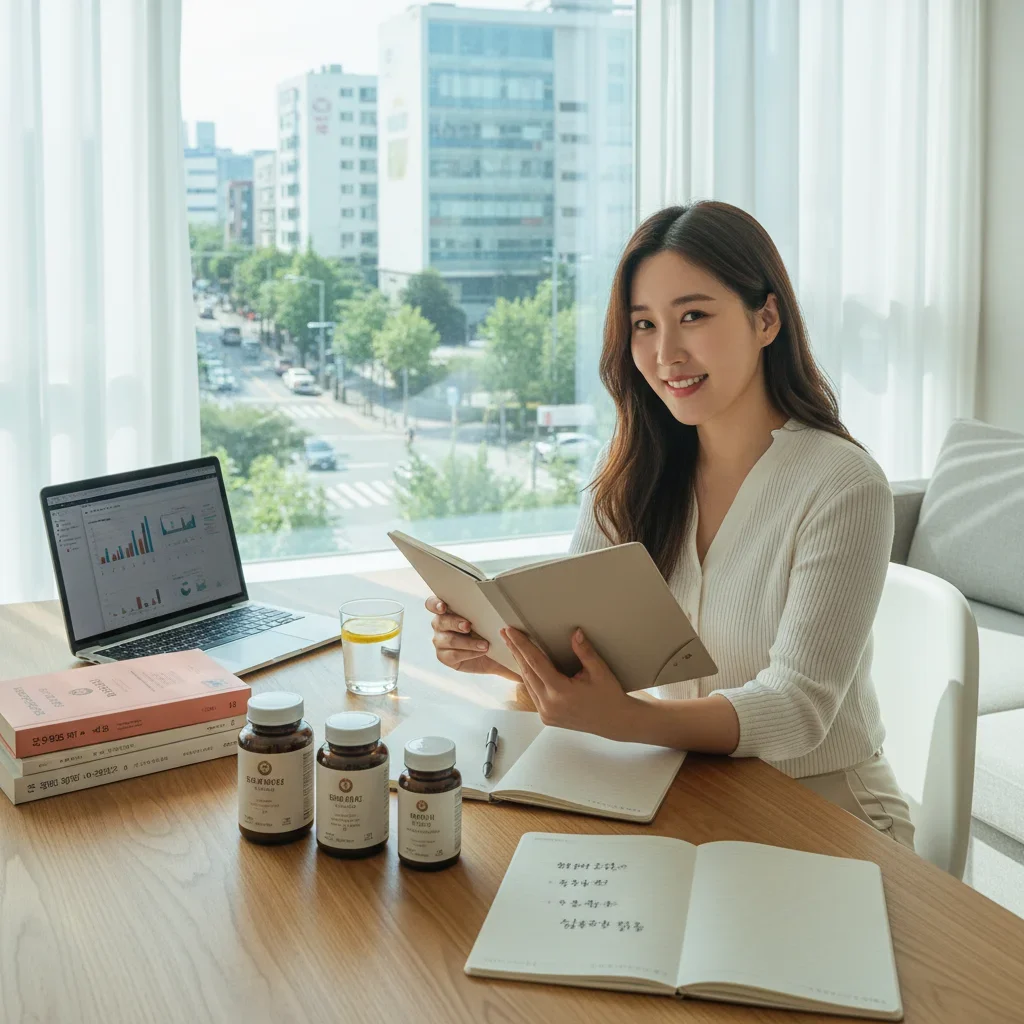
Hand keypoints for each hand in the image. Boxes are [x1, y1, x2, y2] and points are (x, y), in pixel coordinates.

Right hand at [424, 596, 520, 681]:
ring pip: (447, 640)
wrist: (497, 655)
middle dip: (454, 622)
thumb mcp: (491, 619)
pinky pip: (452, 655)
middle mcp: (440, 625)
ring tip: (484, 645)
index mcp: (447, 610)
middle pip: (440, 621)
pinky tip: (479, 652)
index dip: (435, 604)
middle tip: (468, 626)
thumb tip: (499, 591)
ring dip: (466, 642)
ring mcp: (440, 641)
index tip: (443, 606)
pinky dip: (467, 653)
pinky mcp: (444, 656)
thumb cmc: (491, 631)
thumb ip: (487, 608)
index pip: (432, 604)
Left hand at [501, 626, 636, 740]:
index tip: (511, 632)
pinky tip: (525, 666)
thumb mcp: (599, 671)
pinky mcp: (547, 717)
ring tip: (513, 646)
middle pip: (527, 671)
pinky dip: (529, 677)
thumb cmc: (609, 697)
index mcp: (560, 692)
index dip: (522, 645)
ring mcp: (546, 713)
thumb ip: (584, 652)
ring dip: (520, 663)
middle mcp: (549, 704)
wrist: (614, 722)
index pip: (535, 662)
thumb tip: (575, 633)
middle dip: (516, 651)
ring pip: (527, 683)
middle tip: (506, 634)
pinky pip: (533, 693)